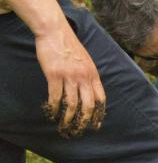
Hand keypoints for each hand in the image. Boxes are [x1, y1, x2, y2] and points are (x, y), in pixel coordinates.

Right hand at [35, 17, 105, 136]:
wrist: (55, 31)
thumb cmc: (70, 47)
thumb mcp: (87, 61)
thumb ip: (89, 76)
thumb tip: (90, 92)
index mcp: (93, 75)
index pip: (101, 99)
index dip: (99, 114)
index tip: (96, 125)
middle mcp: (84, 77)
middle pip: (88, 106)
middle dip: (84, 121)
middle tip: (79, 130)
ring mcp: (69, 76)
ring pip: (72, 104)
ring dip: (68, 118)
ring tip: (65, 126)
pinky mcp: (54, 75)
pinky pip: (55, 96)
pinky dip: (53, 107)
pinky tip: (51, 113)